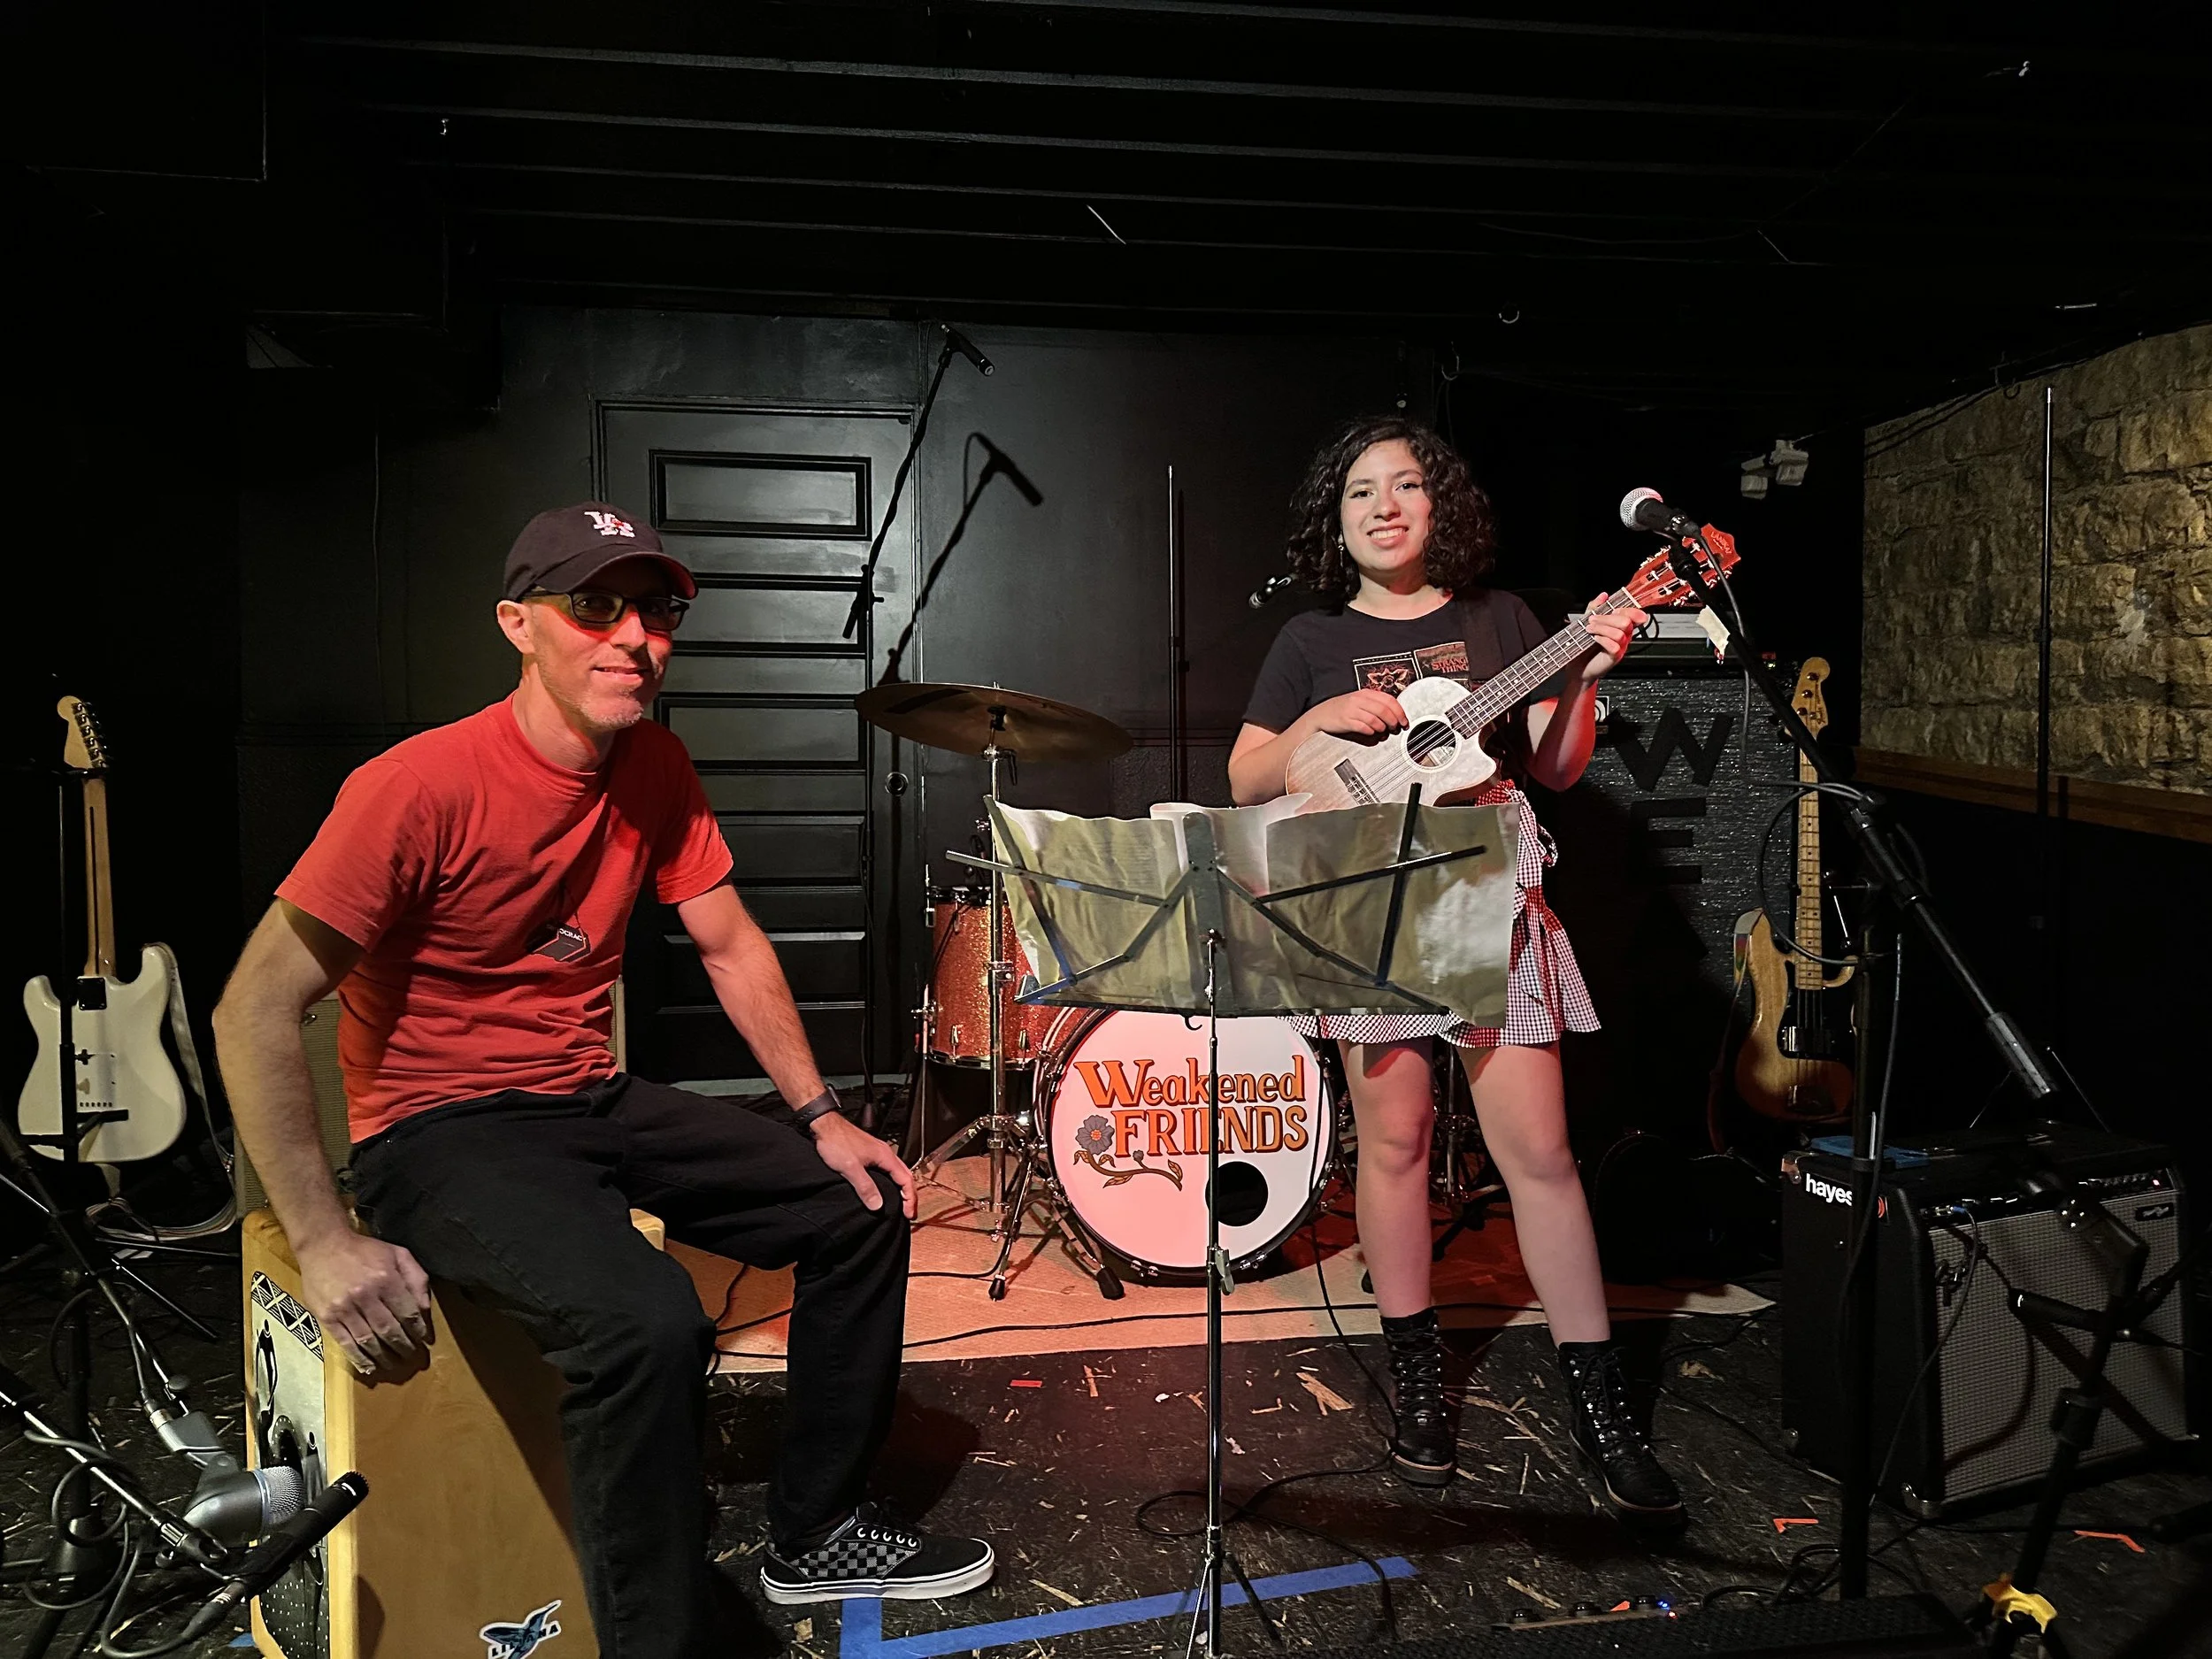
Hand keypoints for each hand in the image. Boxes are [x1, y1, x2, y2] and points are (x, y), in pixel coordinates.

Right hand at [295, 1229, 432, 1379]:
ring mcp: (345, 1308)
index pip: (408, 1313)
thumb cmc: (364, 1250)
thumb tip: (425, 1310)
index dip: (418, 1329)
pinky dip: (359, 1358)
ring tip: (394, 1364)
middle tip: (411, 1356)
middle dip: (403, 1346)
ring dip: (384, 1356)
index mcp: (386, 1279)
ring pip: (369, 1340)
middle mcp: (366, 1296)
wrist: (323, 1245)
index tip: (424, 1339)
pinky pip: (346, 1344)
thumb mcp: (398, 1254)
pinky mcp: (327, 1317)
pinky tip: (369, 1367)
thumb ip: (416, 1279)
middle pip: (390, 1330)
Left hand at [810, 1113, 917, 1220]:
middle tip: (909, 1212)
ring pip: (896, 1171)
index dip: (910, 1199)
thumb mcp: (851, 1168)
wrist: (824, 1125)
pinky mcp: (868, 1152)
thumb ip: (865, 1187)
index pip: (906, 1180)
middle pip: (905, 1175)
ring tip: (900, 1202)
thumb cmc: (836, 1142)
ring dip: (901, 1188)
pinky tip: (883, 1188)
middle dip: (909, 1195)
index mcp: (885, 1156)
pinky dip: (891, 1181)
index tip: (909, 1214)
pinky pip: (886, 1169)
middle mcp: (885, 1153)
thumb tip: (878, 1205)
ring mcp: (877, 1152)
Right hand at [1305, 689, 1406, 738]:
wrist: (1320, 715)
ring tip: (1383, 732)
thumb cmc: (1342, 710)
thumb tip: (1395, 715)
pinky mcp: (1345, 720)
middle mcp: (1359, 699)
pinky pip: (1363, 727)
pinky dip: (1371, 732)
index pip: (1389, 700)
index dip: (1400, 712)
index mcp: (1366, 693)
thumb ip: (1376, 705)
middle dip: (1394, 721)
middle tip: (1396, 729)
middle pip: (1384, 710)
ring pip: (1375, 719)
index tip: (1404, 721)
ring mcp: (1352, 710)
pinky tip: (1371, 733)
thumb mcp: (1359, 702)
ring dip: (1383, 728)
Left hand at [1577, 592, 1646, 683]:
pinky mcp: (1614, 658)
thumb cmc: (1584, 646)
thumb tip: (1603, 595)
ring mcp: (1620, 647)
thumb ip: (1595, 607)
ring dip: (1602, 628)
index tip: (1612, 609)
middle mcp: (1623, 636)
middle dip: (1607, 618)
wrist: (1577, 668)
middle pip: (1626, 621)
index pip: (1634, 614)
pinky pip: (1615, 646)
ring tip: (1590, 630)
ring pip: (1620, 633)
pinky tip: (1594, 638)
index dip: (1626, 609)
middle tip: (1592, 620)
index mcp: (1620, 626)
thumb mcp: (1587, 622)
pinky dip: (1603, 639)